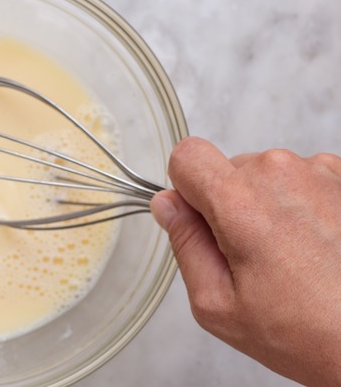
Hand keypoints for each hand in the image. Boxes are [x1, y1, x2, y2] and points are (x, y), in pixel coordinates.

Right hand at [150, 137, 340, 385]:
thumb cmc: (308, 331)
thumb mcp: (218, 303)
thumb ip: (185, 244)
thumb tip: (168, 206)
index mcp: (240, 202)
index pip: (187, 156)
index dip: (185, 188)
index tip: (198, 219)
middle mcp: (281, 174)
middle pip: (227, 169)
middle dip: (228, 206)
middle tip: (252, 258)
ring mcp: (321, 172)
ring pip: (266, 176)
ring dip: (268, 206)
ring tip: (291, 257)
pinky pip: (302, 180)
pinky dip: (301, 207)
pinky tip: (315, 247)